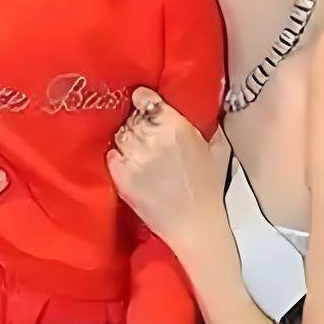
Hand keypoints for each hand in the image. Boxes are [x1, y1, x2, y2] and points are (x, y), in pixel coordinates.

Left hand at [107, 88, 225, 252]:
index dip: (143, 100)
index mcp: (176, 127)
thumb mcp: (212, 147)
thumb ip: (197, 123)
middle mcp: (153, 139)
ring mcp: (135, 158)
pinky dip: (118, 158)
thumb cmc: (208, 187)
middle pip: (132, 118)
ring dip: (127, 141)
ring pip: (120, 135)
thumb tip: (188, 106)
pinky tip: (131, 166)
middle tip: (147, 136)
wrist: (196, 224)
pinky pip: (111, 156)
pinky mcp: (122, 177)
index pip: (146, 99)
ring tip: (140, 153)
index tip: (142, 103)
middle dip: (138, 124)